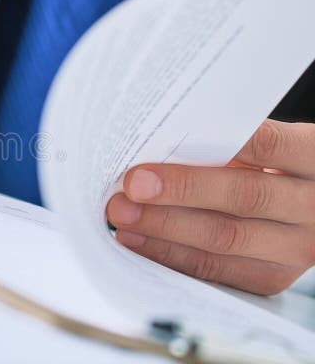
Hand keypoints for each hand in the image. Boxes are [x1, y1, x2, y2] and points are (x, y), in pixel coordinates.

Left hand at [106, 119, 314, 294]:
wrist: (311, 208)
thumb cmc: (275, 166)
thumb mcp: (268, 147)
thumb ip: (228, 146)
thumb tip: (155, 149)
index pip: (267, 146)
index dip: (213, 145)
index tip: (165, 142)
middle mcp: (314, 207)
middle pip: (243, 197)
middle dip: (179, 191)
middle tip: (131, 186)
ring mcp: (297, 248)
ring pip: (226, 239)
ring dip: (165, 227)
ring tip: (123, 215)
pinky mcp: (272, 277)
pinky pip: (216, 269)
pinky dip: (170, 255)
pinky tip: (138, 241)